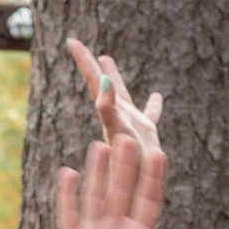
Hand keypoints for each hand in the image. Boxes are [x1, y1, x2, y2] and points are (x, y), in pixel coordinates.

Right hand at [52, 137, 207, 228]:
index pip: (149, 200)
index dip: (153, 177)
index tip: (159, 153)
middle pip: (123, 190)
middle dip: (126, 165)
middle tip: (129, 137)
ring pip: (97, 195)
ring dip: (99, 171)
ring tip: (101, 144)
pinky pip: (69, 212)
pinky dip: (68, 193)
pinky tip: (68, 172)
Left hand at [68, 39, 163, 160]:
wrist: (136, 186)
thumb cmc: (127, 161)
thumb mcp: (116, 129)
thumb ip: (108, 107)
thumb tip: (103, 81)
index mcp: (108, 110)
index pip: (94, 80)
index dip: (84, 60)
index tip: (71, 41)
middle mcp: (116, 114)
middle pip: (102, 83)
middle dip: (91, 64)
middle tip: (78, 45)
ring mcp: (131, 123)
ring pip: (122, 94)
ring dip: (114, 77)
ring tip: (107, 59)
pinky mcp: (146, 133)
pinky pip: (150, 115)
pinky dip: (153, 105)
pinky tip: (157, 96)